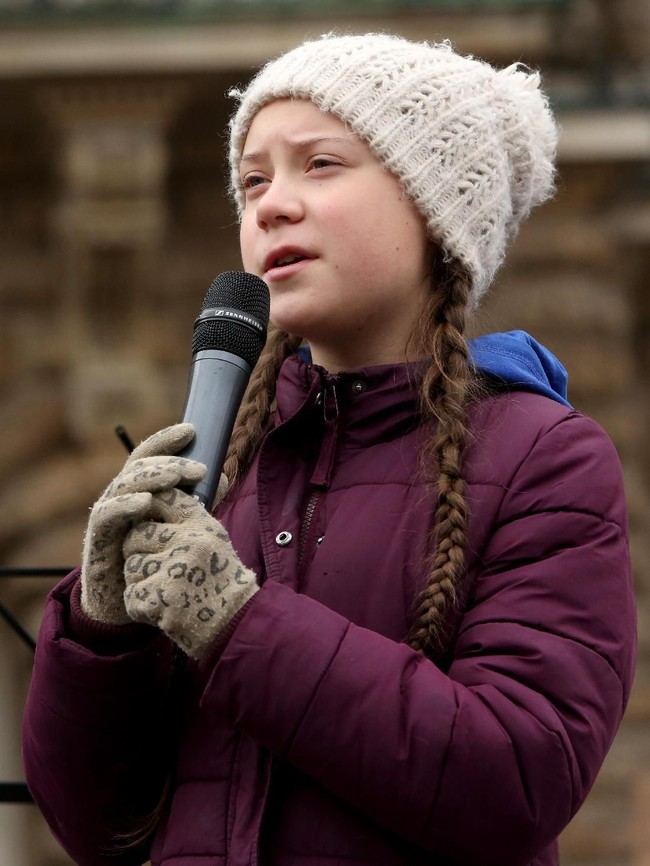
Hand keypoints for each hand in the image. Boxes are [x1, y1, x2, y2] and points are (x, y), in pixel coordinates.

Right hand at [80, 424, 205, 624]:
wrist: (124, 605)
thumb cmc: (151, 560)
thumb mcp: (178, 527)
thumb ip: (197, 503)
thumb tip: (225, 477)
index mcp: (138, 490)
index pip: (149, 456)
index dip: (166, 440)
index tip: (192, 429)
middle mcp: (119, 498)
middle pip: (138, 466)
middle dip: (169, 461)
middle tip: (200, 467)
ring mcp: (106, 517)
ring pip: (123, 485)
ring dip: (151, 478)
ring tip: (176, 476)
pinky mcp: (97, 540)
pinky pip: (106, 515)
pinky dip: (125, 505)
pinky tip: (146, 502)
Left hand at [122, 487, 257, 657]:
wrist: (234, 623)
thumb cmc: (220, 580)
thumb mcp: (213, 540)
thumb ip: (188, 519)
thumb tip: (157, 495)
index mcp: (202, 525)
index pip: (166, 498)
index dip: (150, 507)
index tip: (151, 523)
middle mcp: (190, 543)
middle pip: (138, 533)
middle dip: (138, 550)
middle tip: (157, 567)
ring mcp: (174, 571)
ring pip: (131, 564)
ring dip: (140, 580)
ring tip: (165, 589)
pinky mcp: (159, 598)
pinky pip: (131, 593)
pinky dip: (141, 605)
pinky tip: (162, 608)